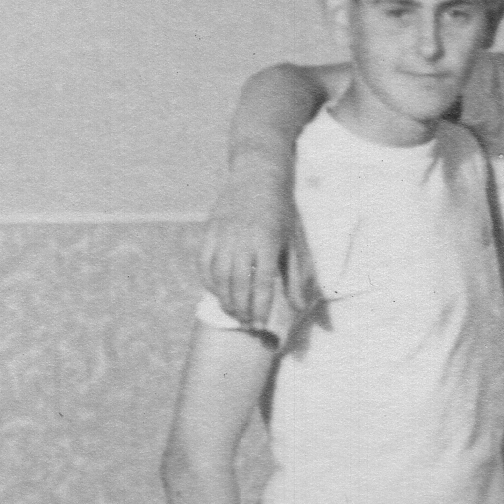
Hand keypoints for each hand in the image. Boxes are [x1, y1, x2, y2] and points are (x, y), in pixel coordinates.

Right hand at [200, 167, 312, 329]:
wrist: (257, 178)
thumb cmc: (282, 214)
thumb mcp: (294, 243)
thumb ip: (295, 276)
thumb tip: (300, 306)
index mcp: (268, 242)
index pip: (261, 283)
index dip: (259, 307)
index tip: (260, 325)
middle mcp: (243, 239)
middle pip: (237, 283)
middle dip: (242, 308)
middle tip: (247, 324)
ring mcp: (223, 234)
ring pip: (218, 275)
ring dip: (225, 299)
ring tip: (235, 313)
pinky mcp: (209, 230)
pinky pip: (204, 262)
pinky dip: (209, 282)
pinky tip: (218, 293)